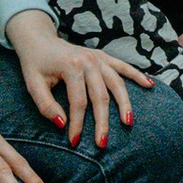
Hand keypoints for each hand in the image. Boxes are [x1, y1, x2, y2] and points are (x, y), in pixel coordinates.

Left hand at [5, 8, 148, 150]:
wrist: (40, 40)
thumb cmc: (35, 64)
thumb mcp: (33, 84)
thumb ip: (46, 105)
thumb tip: (62, 124)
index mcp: (72, 67)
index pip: (78, 102)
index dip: (77, 124)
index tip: (74, 142)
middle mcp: (89, 61)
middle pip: (101, 96)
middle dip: (102, 122)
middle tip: (102, 143)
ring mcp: (99, 58)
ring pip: (117, 83)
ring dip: (124, 103)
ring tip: (127, 122)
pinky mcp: (104, 57)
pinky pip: (124, 67)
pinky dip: (138, 75)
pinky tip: (149, 85)